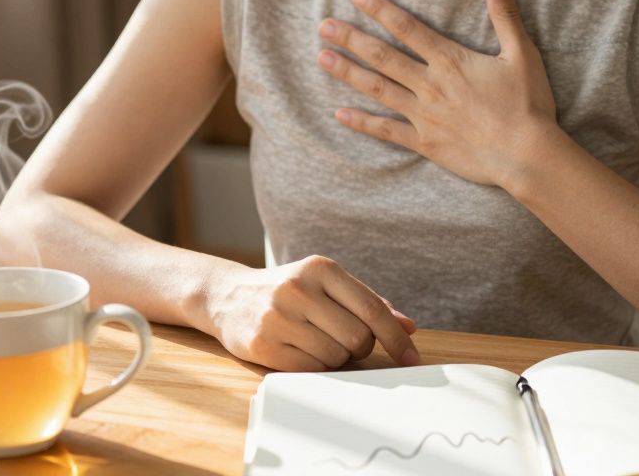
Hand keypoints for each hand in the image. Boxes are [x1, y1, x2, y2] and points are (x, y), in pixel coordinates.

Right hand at [204, 255, 419, 371]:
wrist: (228, 296)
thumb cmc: (290, 292)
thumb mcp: (326, 285)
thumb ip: (367, 303)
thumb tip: (409, 326)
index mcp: (320, 268)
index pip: (372, 309)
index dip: (396, 337)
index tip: (411, 357)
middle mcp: (298, 289)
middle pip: (357, 337)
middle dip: (359, 347)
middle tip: (344, 341)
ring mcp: (278, 317)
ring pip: (335, 357)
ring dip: (335, 357)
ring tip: (315, 341)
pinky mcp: (263, 345)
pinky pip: (311, 370)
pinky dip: (315, 367)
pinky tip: (299, 351)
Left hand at [317, 0, 557, 186]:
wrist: (526, 155)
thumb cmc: (527, 105)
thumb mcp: (521, 54)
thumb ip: (505, 16)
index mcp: (450, 61)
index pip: (407, 28)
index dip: (380, 9)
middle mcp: (430, 85)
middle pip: (382, 57)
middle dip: (351, 38)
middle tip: (323, 25)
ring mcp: (424, 115)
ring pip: (378, 89)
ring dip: (348, 73)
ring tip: (322, 57)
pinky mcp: (425, 142)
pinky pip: (387, 131)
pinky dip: (362, 122)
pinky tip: (339, 114)